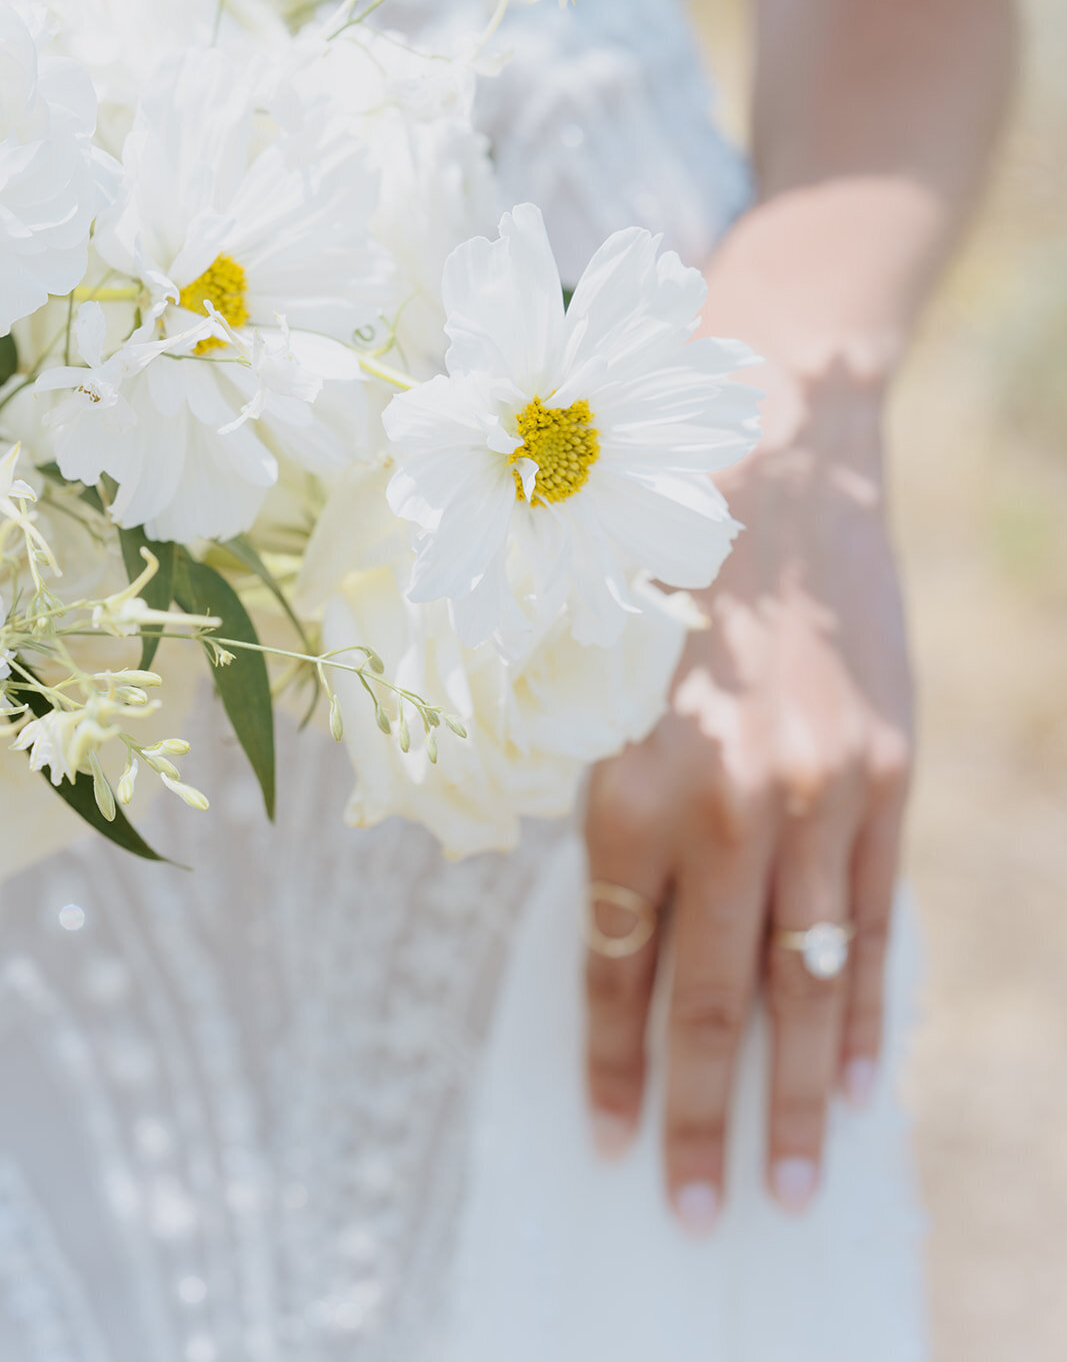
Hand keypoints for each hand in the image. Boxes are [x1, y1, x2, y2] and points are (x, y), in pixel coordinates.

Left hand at [582, 373, 912, 1232]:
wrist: (774, 458)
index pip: (619, 965)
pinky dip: (862, 1003)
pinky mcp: (885, 774)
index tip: (611, 1140)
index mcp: (630, 780)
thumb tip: (615, 935)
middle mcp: (728, 802)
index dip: (615, 1061)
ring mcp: (820, 793)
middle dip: (700, 1114)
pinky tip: (854, 1077)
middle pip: (714, 997)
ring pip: (804, 976)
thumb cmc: (651, 562)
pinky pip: (874, 915)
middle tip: (694, 1213)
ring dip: (793, 1090)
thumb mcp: (592, 676)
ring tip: (784, 1184)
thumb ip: (605, 804)